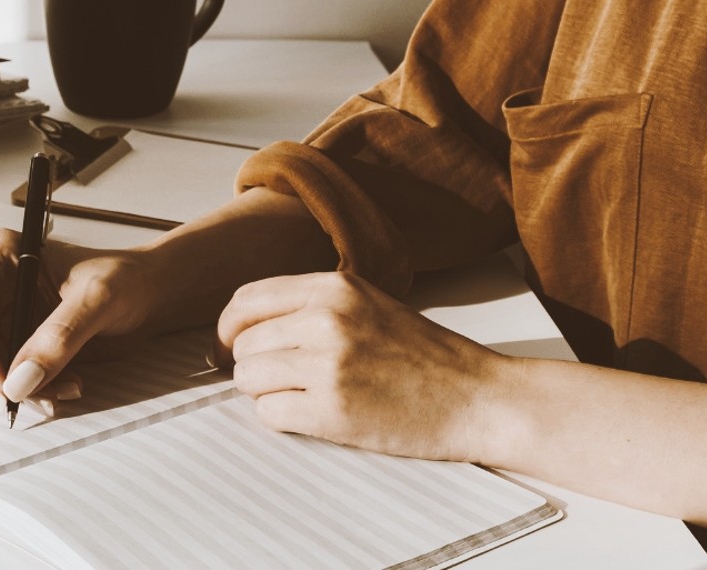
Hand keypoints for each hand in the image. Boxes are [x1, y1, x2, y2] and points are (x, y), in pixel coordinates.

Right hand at [0, 228, 170, 410]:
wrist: (149, 293)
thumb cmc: (127, 278)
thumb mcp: (97, 299)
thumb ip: (59, 337)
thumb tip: (20, 381)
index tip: (3, 388)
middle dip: (0, 376)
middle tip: (31, 400)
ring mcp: (2, 312)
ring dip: (21, 387)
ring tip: (64, 389)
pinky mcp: (17, 338)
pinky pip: (10, 373)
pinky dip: (34, 388)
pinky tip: (66, 385)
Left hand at [213, 271, 503, 461]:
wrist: (477, 398)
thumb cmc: (423, 356)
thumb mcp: (367, 304)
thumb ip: (310, 306)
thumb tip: (242, 327)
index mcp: (333, 288)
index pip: (245, 300)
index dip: (229, 328)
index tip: (230, 347)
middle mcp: (325, 320)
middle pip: (241, 344)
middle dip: (251, 366)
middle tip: (278, 380)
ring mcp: (327, 366)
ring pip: (248, 379)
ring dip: (265, 393)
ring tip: (301, 396)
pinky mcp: (332, 410)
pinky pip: (268, 414)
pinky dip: (282, 419)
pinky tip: (312, 415)